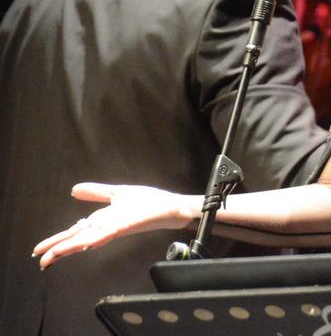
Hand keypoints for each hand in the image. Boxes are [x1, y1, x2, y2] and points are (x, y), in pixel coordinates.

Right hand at [33, 183, 194, 269]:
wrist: (172, 206)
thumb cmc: (149, 202)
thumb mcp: (117, 193)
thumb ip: (96, 192)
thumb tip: (74, 189)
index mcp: (103, 219)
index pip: (75, 231)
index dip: (57, 240)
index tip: (38, 250)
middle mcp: (107, 225)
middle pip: (78, 238)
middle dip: (58, 248)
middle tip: (40, 261)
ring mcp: (117, 226)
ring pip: (89, 239)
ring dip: (71, 247)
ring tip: (53, 256)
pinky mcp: (129, 225)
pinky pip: (110, 233)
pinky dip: (98, 238)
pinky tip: (86, 244)